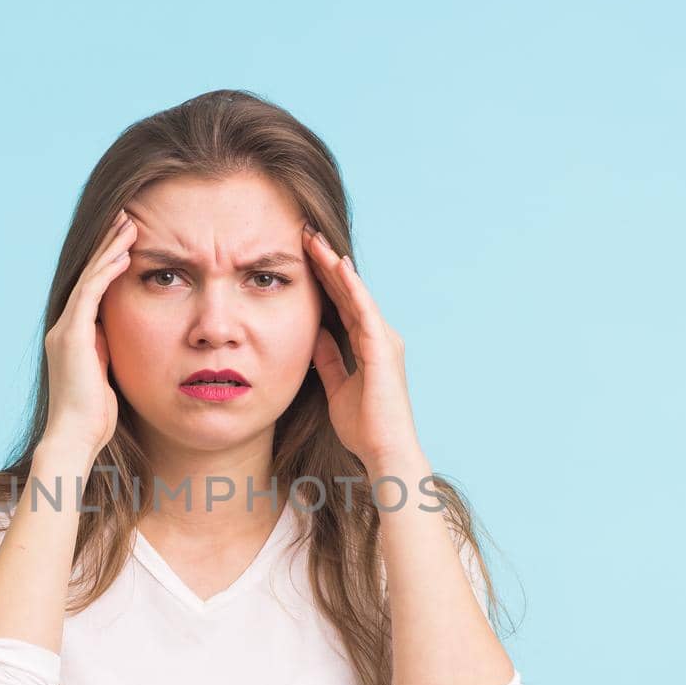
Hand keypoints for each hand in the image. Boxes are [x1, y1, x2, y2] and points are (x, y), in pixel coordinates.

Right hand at [42, 208, 136, 459]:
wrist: (75, 438)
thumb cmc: (95, 418)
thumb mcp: (108, 376)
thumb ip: (112, 353)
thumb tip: (127, 340)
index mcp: (74, 336)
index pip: (93, 289)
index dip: (109, 261)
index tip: (128, 239)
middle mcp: (65, 327)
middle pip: (89, 276)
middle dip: (108, 245)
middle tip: (127, 217)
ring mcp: (66, 330)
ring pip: (90, 279)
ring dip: (110, 250)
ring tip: (129, 225)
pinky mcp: (72, 337)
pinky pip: (91, 295)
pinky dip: (106, 272)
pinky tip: (123, 254)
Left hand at [303, 222, 421, 468]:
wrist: (384, 451)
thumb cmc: (364, 427)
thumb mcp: (337, 386)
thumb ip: (331, 359)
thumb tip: (316, 335)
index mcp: (368, 345)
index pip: (341, 303)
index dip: (322, 279)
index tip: (301, 256)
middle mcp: (379, 336)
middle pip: (348, 291)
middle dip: (326, 262)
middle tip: (305, 234)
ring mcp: (383, 339)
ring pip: (355, 292)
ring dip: (334, 264)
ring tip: (313, 239)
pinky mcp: (382, 347)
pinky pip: (363, 309)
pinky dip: (351, 286)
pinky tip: (336, 264)